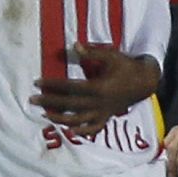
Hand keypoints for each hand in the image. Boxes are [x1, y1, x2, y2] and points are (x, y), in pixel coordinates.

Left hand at [31, 45, 160, 135]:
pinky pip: (92, 128)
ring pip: (78, 121)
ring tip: (45, 114)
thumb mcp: (111, 56)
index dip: (52, 85)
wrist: (145, 82)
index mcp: (98, 87)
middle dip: (49, 102)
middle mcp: (98, 103)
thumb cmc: (126, 66)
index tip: (37, 83)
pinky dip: (80, 131)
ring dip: (60, 119)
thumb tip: (74, 45)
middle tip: (32, 100)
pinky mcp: (106, 117)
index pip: (69, 87)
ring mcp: (102, 112)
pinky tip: (67, 130)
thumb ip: (92, 52)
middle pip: (69, 105)